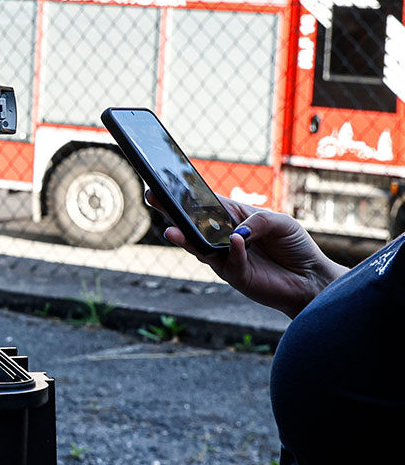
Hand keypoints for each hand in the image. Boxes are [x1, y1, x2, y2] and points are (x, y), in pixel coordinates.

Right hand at [145, 190, 347, 317]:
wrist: (311, 279)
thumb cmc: (295, 246)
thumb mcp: (281, 222)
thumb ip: (259, 221)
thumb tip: (235, 232)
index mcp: (232, 218)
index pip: (205, 205)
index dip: (186, 196)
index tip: (165, 185)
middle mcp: (223, 238)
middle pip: (193, 225)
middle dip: (172, 213)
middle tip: (154, 199)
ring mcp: (225, 258)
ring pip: (199, 247)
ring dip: (186, 239)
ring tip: (172, 231)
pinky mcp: (235, 276)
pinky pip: (228, 262)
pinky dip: (233, 250)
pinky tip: (235, 240)